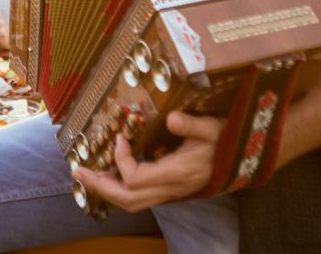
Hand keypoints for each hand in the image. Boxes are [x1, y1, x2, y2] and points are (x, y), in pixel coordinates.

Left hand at [72, 111, 222, 212]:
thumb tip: (172, 118)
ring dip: (108, 190)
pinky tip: (111, 175)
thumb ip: (193, 125)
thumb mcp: (212, 128)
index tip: (120, 139)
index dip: (121, 161)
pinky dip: (121, 188)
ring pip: (133, 203)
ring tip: (89, 175)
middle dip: (100, 187)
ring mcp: (170, 192)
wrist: (242, 158)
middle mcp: (171, 188)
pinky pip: (140, 197)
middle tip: (78, 171)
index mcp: (177, 174)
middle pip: (128, 200)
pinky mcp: (170, 190)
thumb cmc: (226, 140)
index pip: (136, 179)